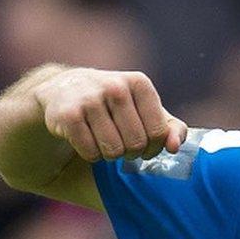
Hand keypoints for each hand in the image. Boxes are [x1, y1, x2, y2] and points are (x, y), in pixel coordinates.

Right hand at [33, 68, 187, 161]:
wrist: (65, 89)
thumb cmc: (117, 105)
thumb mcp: (147, 109)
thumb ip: (171, 128)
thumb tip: (174, 147)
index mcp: (139, 83)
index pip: (158, 132)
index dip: (154, 147)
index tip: (145, 144)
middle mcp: (115, 86)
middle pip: (136, 144)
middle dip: (131, 152)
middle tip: (122, 143)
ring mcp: (89, 98)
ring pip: (113, 150)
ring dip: (110, 154)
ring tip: (105, 140)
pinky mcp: (67, 115)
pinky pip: (91, 153)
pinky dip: (91, 155)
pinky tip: (87, 139)